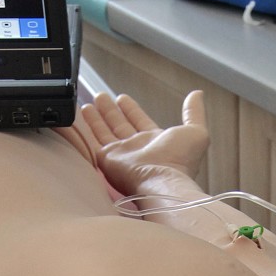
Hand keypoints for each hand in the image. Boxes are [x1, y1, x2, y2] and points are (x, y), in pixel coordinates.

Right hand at [78, 90, 209, 194]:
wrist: (162, 181)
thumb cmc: (180, 161)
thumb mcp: (196, 131)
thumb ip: (194, 112)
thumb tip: (197, 94)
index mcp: (155, 141)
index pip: (139, 121)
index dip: (131, 109)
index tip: (122, 98)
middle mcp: (136, 149)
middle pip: (120, 125)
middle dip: (111, 111)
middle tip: (101, 96)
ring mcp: (121, 155)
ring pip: (105, 132)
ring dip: (97, 118)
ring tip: (88, 104)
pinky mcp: (106, 160)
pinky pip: (93, 142)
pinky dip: (86, 130)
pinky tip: (79, 117)